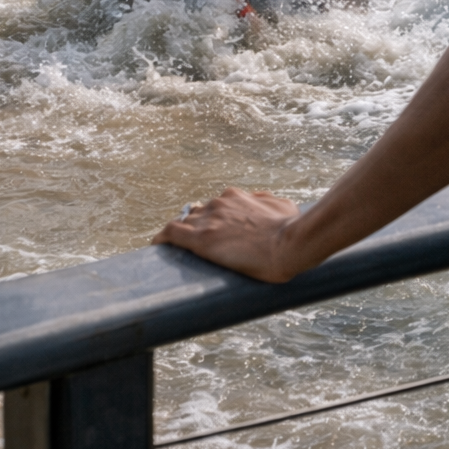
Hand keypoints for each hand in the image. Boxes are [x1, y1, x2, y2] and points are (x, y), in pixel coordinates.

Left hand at [153, 188, 303, 281]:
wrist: (289, 243)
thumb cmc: (291, 227)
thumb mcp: (281, 205)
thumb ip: (265, 200)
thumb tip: (260, 200)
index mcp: (234, 196)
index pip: (212, 206)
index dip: (210, 219)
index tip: (213, 231)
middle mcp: (218, 203)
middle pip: (195, 214)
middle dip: (196, 227)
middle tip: (200, 246)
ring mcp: (208, 220)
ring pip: (183, 223)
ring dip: (181, 235)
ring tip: (179, 252)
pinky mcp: (201, 239)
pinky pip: (171, 234)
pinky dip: (162, 240)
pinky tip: (157, 249)